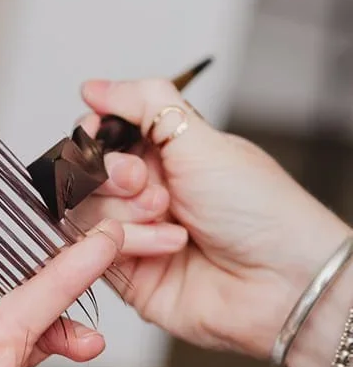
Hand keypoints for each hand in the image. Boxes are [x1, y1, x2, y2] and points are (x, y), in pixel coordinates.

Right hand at [74, 77, 349, 363]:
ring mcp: (134, 234)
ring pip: (86, 212)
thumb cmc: (258, 209)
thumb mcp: (199, 138)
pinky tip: (170, 245)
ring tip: (168, 216)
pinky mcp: (128, 274)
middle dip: (111, 174)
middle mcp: (144, 193)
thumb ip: (143, 102)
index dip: (94, 137)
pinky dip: (131, 242)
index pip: (99, 138)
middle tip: (145, 182)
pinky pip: (97, 251)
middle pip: (85, 175)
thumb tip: (94, 87)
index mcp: (163, 154)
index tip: (101, 135)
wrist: (280, 278)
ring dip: (126, 211)